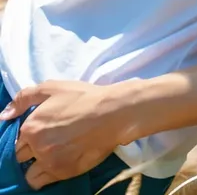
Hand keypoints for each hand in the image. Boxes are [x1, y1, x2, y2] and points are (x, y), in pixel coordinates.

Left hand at [0, 80, 130, 189]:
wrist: (111, 113)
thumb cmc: (82, 97)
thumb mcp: (52, 88)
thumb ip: (24, 98)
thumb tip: (4, 115)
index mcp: (31, 127)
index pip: (17, 140)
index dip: (28, 135)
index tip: (41, 131)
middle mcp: (37, 148)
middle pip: (21, 157)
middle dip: (30, 151)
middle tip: (48, 141)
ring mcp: (50, 163)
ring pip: (30, 175)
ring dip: (35, 167)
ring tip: (51, 155)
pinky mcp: (64, 173)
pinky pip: (44, 182)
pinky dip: (47, 175)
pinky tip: (59, 161)